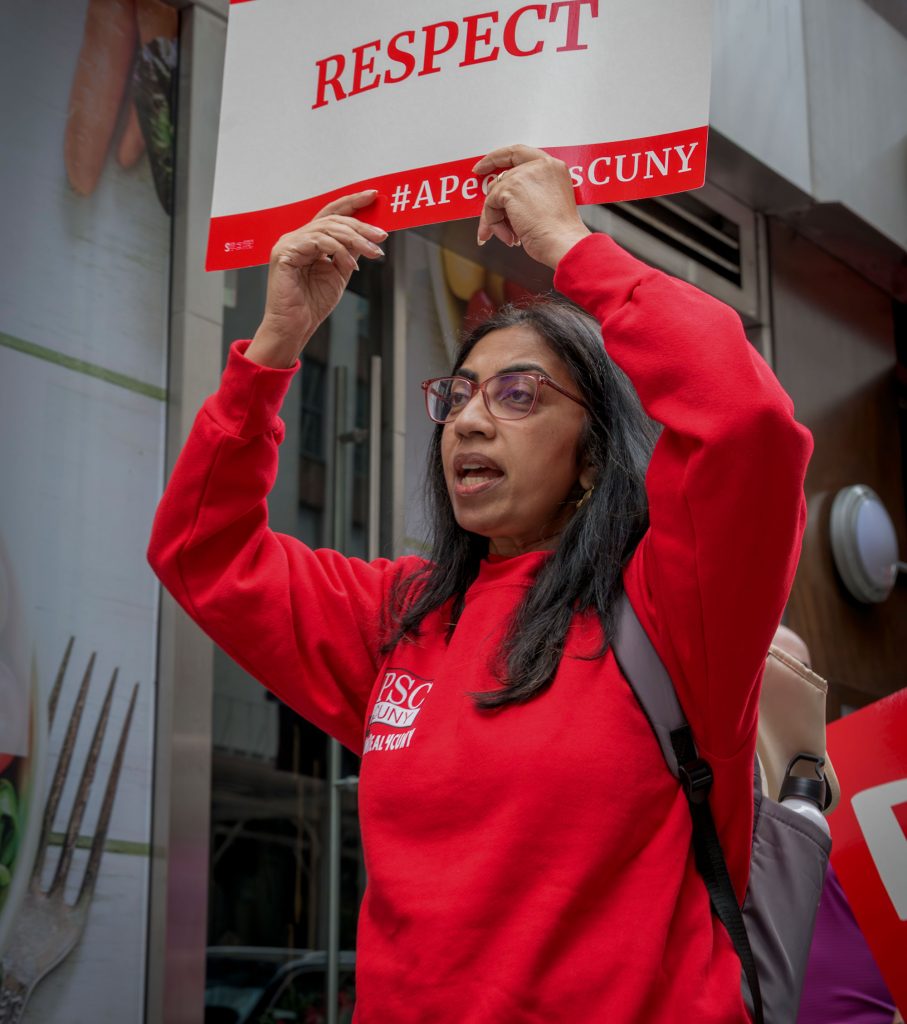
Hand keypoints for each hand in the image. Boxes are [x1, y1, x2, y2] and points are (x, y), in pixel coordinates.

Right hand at [246, 192, 386, 367]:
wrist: (295, 326)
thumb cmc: (313, 304)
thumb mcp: (340, 273)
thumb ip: (350, 252)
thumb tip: (368, 235)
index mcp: (308, 240)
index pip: (332, 214)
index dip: (352, 202)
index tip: (374, 196)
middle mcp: (297, 237)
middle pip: (333, 219)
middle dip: (361, 226)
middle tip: (381, 236)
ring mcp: (289, 243)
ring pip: (328, 229)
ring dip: (355, 239)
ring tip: (373, 252)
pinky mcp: (285, 252)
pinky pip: (318, 242)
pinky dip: (339, 251)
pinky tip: (351, 265)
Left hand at [472, 145, 589, 268]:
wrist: (563, 243)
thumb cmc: (559, 233)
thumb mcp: (547, 204)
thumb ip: (527, 193)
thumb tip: (498, 200)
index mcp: (552, 167)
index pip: (518, 153)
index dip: (497, 159)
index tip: (481, 168)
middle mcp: (539, 165)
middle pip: (502, 180)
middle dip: (494, 206)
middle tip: (489, 227)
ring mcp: (524, 174)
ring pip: (494, 194)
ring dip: (495, 219)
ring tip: (509, 236)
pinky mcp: (510, 188)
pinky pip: (490, 205)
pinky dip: (494, 224)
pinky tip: (510, 237)